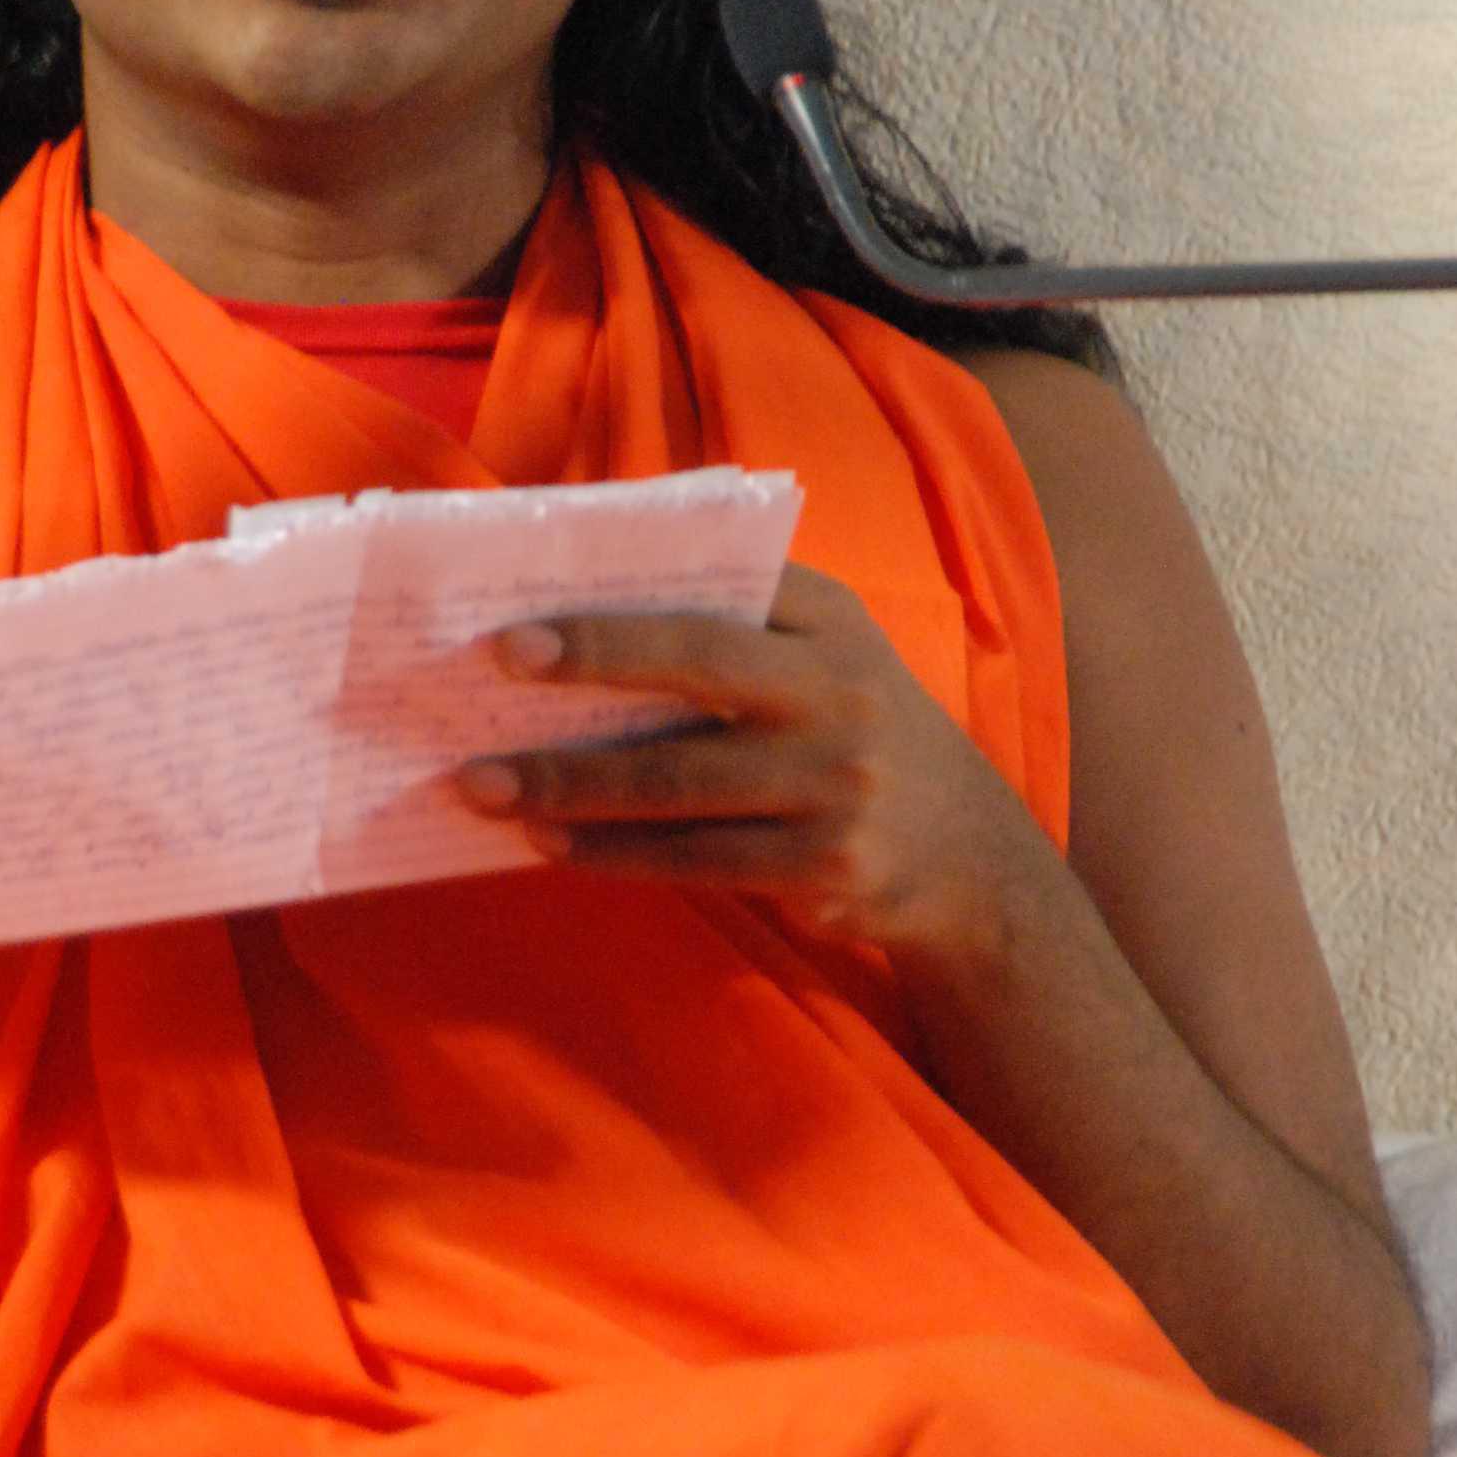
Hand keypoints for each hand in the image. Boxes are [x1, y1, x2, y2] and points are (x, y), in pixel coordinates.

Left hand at [456, 563, 1053, 962]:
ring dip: (570, 786)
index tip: (518, 624)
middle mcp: (841, 692)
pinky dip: (612, 853)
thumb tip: (579, 619)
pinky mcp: (825, 865)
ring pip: (677, 783)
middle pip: (697, 666)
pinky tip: (551, 845)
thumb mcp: (828, 661)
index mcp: (831, 621)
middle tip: (493, 672)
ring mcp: (836, 783)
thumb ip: (737, 628)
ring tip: (486, 786)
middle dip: (590, 663)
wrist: (970, 859)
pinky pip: (694, 859)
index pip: (715, 591)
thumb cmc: (853, 736)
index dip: (615, 607)